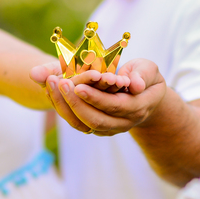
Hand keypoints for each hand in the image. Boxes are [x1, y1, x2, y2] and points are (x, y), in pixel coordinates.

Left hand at [46, 58, 165, 135]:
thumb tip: (135, 85)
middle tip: (60, 83)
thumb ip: (143, 74)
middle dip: (76, 103)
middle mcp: (123, 123)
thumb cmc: (145, 78)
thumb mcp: (149, 70)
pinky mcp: (98, 128)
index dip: (96, 98)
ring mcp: (110, 129)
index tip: (78, 86)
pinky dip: (64, 109)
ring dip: (65, 107)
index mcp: (138, 107)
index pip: (114, 106)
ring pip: (83, 125)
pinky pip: (78, 123)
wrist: (145, 99)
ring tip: (51, 83)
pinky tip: (52, 91)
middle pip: (96, 120)